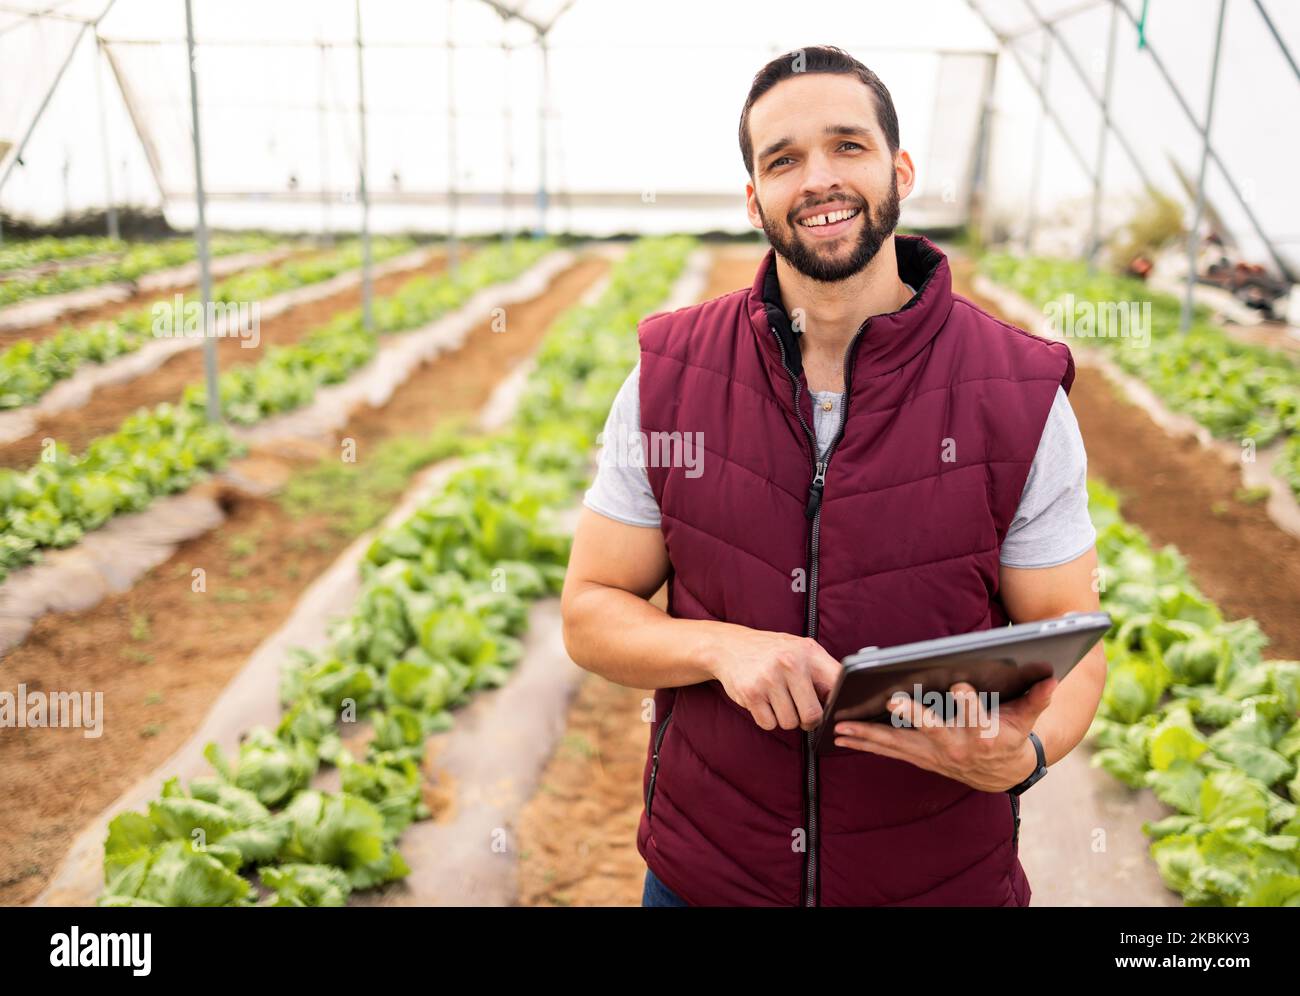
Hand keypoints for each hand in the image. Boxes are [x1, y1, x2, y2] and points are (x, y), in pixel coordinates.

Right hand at [708, 631, 841, 731]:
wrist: (729, 646)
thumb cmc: (771, 652)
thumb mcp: (799, 650)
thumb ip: (822, 671)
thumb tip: (844, 703)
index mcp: (808, 652)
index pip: (837, 685)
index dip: (836, 705)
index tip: (831, 711)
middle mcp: (790, 663)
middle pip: (812, 714)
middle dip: (808, 721)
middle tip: (800, 712)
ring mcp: (769, 678)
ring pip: (789, 723)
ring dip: (784, 718)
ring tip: (777, 700)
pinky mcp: (750, 693)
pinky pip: (768, 724)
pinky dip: (767, 719)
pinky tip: (762, 702)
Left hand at [831, 676, 1056, 791]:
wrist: (1002, 774)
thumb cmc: (1012, 736)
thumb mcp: (1028, 717)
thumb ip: (1038, 697)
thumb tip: (1053, 677)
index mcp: (984, 734)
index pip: (978, 716)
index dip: (970, 702)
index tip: (959, 685)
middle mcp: (956, 746)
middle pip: (932, 729)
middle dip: (912, 716)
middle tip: (892, 703)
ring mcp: (934, 754)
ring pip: (900, 743)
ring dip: (871, 734)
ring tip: (842, 726)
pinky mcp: (919, 757)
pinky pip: (888, 751)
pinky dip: (866, 744)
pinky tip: (841, 737)